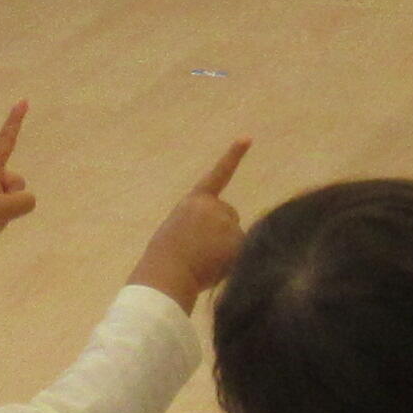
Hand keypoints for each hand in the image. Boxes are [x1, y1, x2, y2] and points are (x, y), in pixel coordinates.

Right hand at [129, 141, 252, 308]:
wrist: (167, 274)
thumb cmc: (165, 259)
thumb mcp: (177, 231)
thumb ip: (198, 225)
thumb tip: (217, 238)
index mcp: (194, 201)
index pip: (218, 174)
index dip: (233, 156)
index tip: (247, 138)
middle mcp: (213, 206)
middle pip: (229, 217)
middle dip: (222, 232)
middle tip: (200, 251)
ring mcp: (227, 222)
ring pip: (235, 236)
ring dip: (225, 248)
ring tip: (203, 262)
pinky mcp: (237, 240)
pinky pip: (241, 252)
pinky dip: (232, 261)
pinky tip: (215, 268)